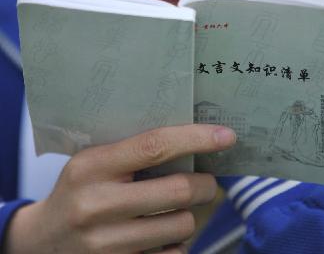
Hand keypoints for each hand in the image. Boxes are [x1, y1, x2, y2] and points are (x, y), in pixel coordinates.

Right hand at [4, 124, 235, 252]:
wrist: (42, 240)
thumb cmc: (77, 189)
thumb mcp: (92, 161)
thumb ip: (132, 151)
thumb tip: (190, 139)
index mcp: (92, 167)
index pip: (154, 146)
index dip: (195, 139)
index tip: (225, 136)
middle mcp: (98, 205)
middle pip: (177, 190)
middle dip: (205, 184)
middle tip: (208, 180)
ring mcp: (107, 244)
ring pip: (181, 225)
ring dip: (190, 214)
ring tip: (179, 207)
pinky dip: (177, 242)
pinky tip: (163, 232)